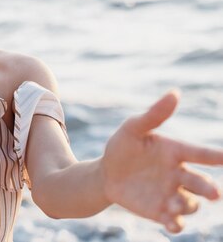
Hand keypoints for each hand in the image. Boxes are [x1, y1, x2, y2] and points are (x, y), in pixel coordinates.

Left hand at [102, 90, 222, 232]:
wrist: (105, 174)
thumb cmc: (121, 147)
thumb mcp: (133, 129)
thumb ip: (154, 115)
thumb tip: (175, 93)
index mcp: (175, 152)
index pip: (200, 153)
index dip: (215, 155)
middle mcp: (179, 174)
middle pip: (201, 183)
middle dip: (209, 189)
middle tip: (215, 193)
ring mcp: (171, 194)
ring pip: (190, 203)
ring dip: (187, 205)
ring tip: (174, 204)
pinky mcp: (160, 211)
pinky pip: (175, 221)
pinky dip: (176, 224)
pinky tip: (172, 224)